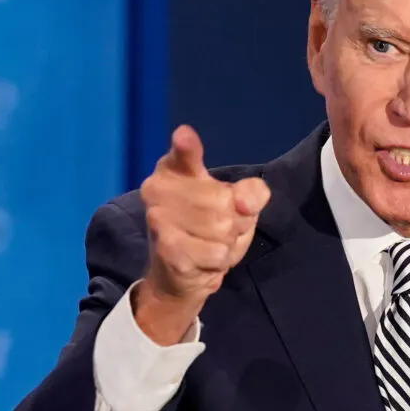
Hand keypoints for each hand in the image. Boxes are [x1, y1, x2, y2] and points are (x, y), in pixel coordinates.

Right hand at [134, 124, 269, 344]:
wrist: (180, 274)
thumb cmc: (210, 229)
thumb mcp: (240, 205)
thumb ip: (251, 193)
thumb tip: (244, 201)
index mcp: (174, 169)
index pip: (183, 154)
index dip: (186, 146)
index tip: (184, 135)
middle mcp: (158, 189)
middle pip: (225, 200)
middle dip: (236, 220)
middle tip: (221, 228)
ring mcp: (159, 219)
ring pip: (222, 228)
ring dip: (228, 242)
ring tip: (211, 244)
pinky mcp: (166, 248)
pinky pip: (216, 252)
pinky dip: (219, 260)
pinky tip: (203, 260)